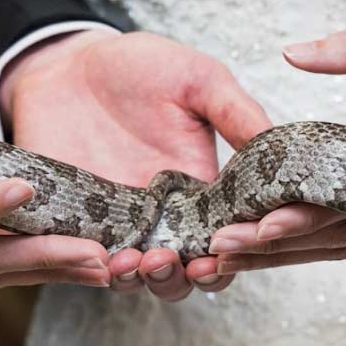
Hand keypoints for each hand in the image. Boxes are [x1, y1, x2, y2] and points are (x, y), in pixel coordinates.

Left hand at [0, 31, 271, 299]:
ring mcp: (128, 227)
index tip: (242, 239)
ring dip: (153, 281)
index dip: (252, 246)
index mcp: (209, 187)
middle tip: (190, 262)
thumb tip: (279, 145)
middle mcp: (172, 217)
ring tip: (141, 263)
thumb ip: (235, 112)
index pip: (242, 234)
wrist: (66, 64)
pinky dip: (103, 272)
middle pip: (199, 272)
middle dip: (198, 276)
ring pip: (150, 279)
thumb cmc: (138, 67)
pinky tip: (105, 259)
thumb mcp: (197, 79)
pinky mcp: (83, 229)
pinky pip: (95, 267)